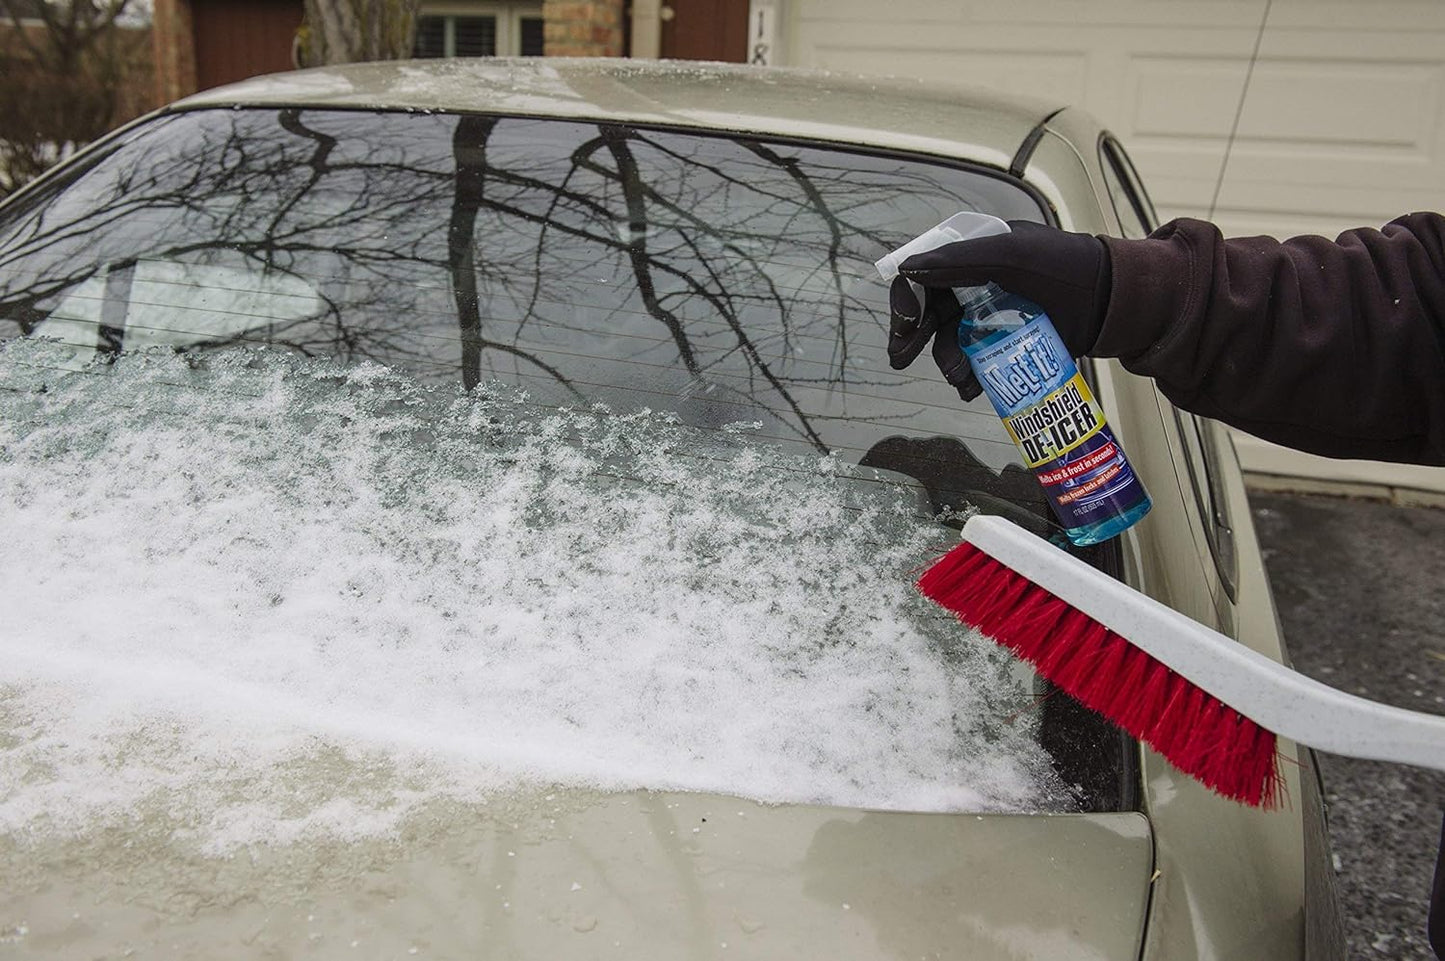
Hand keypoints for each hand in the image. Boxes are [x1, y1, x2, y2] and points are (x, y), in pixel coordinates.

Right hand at [886, 221, 1111, 396]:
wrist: (1111, 300)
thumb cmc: (1063, 267)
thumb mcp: (1010, 255)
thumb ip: (959, 259)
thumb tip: (907, 269)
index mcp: (974, 257)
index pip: (926, 274)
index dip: (908, 298)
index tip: (907, 323)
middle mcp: (978, 286)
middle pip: (932, 314)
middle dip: (914, 338)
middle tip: (900, 360)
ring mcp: (993, 317)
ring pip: (953, 343)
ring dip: (947, 362)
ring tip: (958, 378)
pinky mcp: (1010, 344)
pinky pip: (978, 363)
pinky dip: (970, 379)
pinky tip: (972, 389)